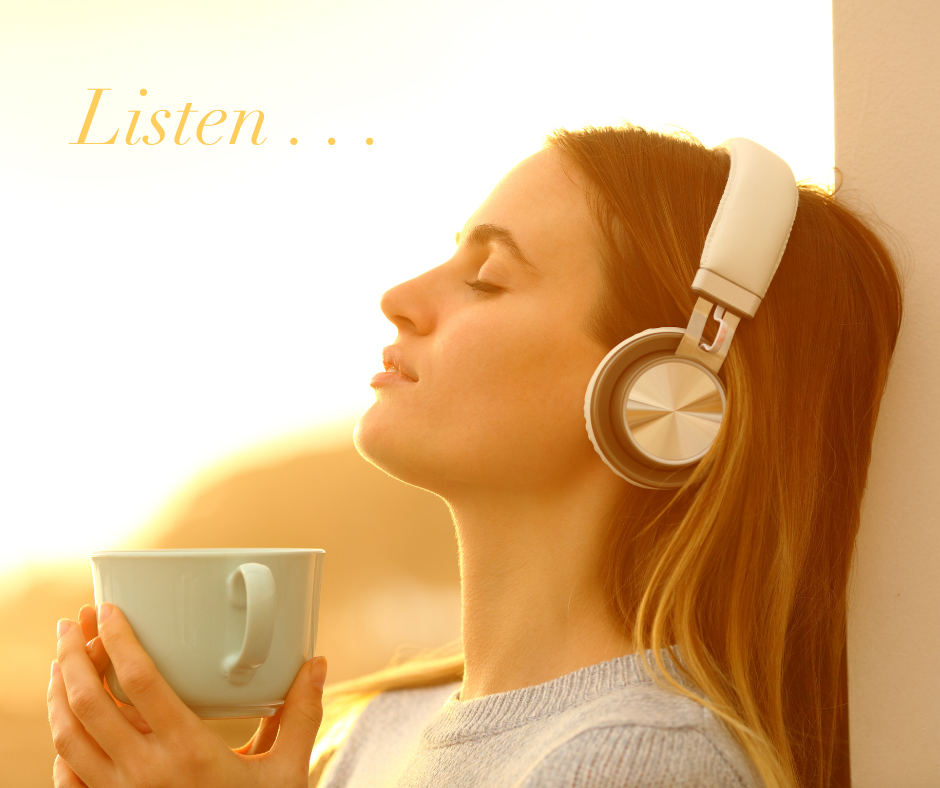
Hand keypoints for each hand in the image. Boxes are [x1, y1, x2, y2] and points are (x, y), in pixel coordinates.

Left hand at [47, 602, 326, 787]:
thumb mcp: (287, 771)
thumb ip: (302, 715)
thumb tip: (317, 663)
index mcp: (188, 753)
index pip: (140, 683)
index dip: (119, 640)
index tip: (109, 609)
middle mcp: (144, 774)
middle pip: (88, 703)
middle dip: (73, 655)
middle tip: (72, 621)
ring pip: (66, 736)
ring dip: (58, 691)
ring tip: (64, 657)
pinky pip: (66, 775)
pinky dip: (59, 740)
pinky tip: (66, 718)